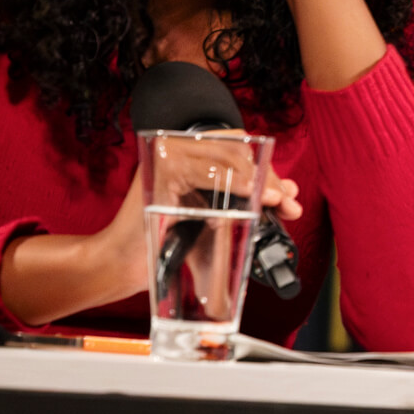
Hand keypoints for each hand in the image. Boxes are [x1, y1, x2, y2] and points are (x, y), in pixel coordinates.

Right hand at [0, 142, 297, 326]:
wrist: (124, 263)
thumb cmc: (166, 243)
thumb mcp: (214, 218)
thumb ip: (245, 202)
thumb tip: (288, 191)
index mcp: (188, 156)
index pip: (237, 151)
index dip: (267, 171)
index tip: (287, 194)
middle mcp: (175, 149)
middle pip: (236, 152)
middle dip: (268, 177)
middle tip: (287, 202)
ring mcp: (166, 157)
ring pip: (227, 157)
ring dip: (258, 180)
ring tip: (275, 202)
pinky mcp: (161, 171)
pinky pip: (206, 170)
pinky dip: (233, 181)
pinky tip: (250, 195)